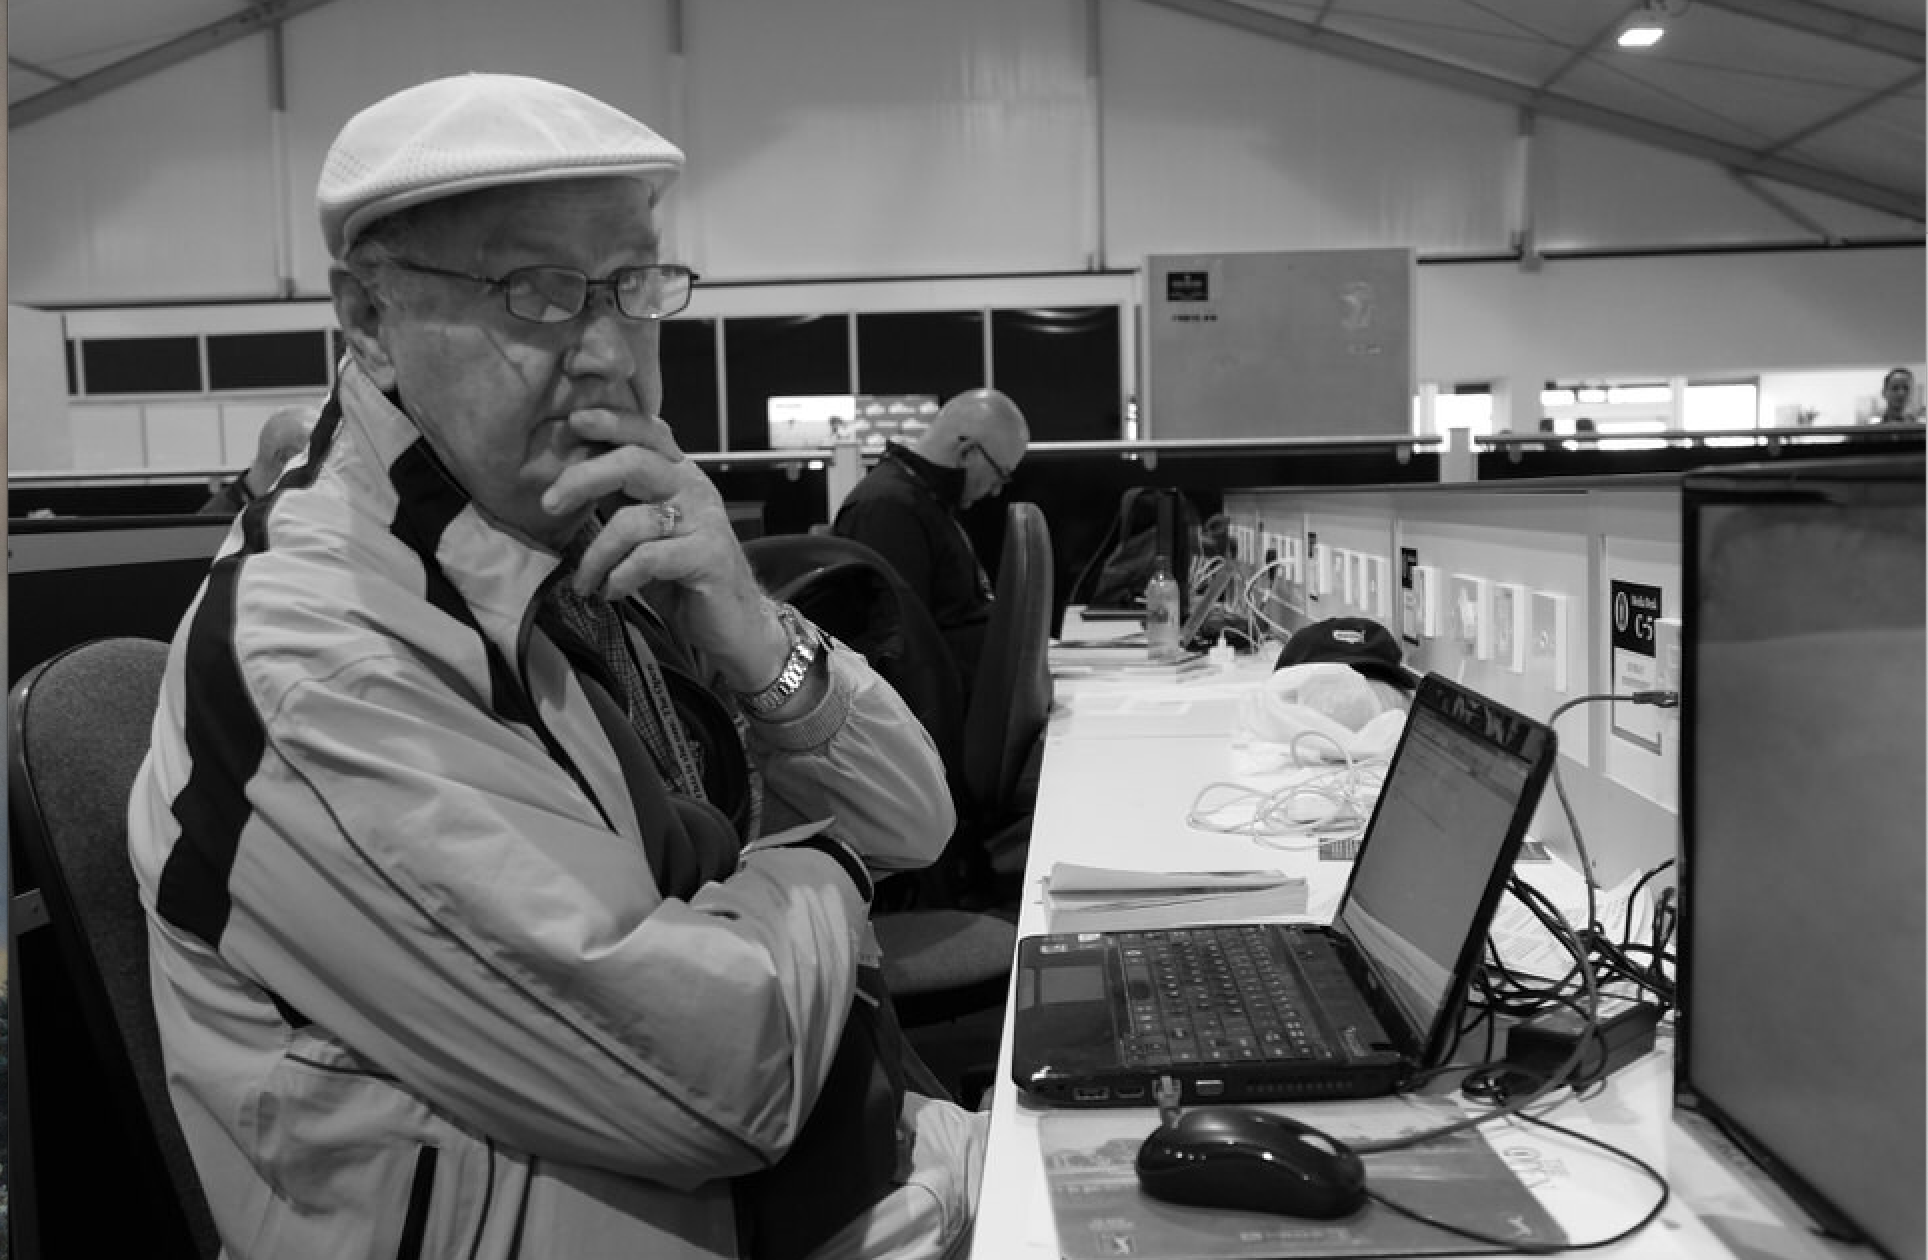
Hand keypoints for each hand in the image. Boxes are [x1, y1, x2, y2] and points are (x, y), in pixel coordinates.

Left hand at [539, 408, 786, 690]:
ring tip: (584, 581)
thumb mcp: (649, 532)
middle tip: (548, 502)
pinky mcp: (709, 556)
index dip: (613, 421)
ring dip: (596, 555)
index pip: (649, 432)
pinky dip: (620, 577)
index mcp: (679, 475)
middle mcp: (695, 489)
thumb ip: (621, 502)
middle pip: (635, 462)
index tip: (574, 420)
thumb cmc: (685, 577)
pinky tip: (612, 592)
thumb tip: (567, 480)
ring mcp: (705, 521)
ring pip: (634, 520)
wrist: (737, 623)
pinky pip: (648, 558)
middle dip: (584, 477)